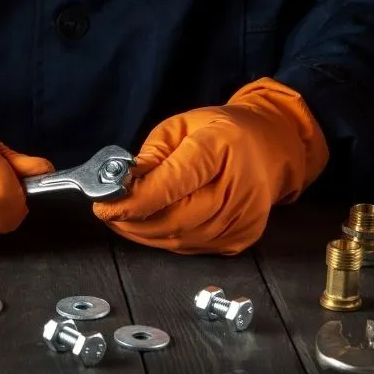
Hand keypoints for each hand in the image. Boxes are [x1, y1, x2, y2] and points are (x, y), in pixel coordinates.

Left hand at [92, 78, 327, 253]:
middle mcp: (237, 188)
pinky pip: (191, 247)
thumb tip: (122, 182)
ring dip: (144, 233)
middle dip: (132, 221)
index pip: (173, 183)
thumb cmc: (221, 132)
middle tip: (107, 213)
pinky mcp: (241, 239)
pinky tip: (153, 225)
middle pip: (175, 219)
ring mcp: (242, 219)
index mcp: (221, 147)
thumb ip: (152, 155)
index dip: (135, 200)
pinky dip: (166, 239)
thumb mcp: (181, 126)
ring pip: (180, 239)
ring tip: (124, 219)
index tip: (104, 204)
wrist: (270, 149)